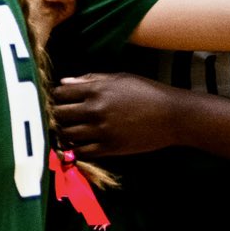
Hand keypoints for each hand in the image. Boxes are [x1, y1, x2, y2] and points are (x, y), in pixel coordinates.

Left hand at [52, 72, 180, 157]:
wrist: (173, 116)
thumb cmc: (147, 92)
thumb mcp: (120, 78)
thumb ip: (90, 79)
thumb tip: (64, 82)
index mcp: (97, 90)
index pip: (60, 93)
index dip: (55, 96)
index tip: (57, 99)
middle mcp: (95, 110)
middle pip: (59, 114)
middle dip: (55, 114)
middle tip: (58, 116)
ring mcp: (102, 131)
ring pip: (67, 134)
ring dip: (63, 132)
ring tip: (66, 129)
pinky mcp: (110, 148)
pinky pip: (82, 152)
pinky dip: (75, 149)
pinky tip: (77, 144)